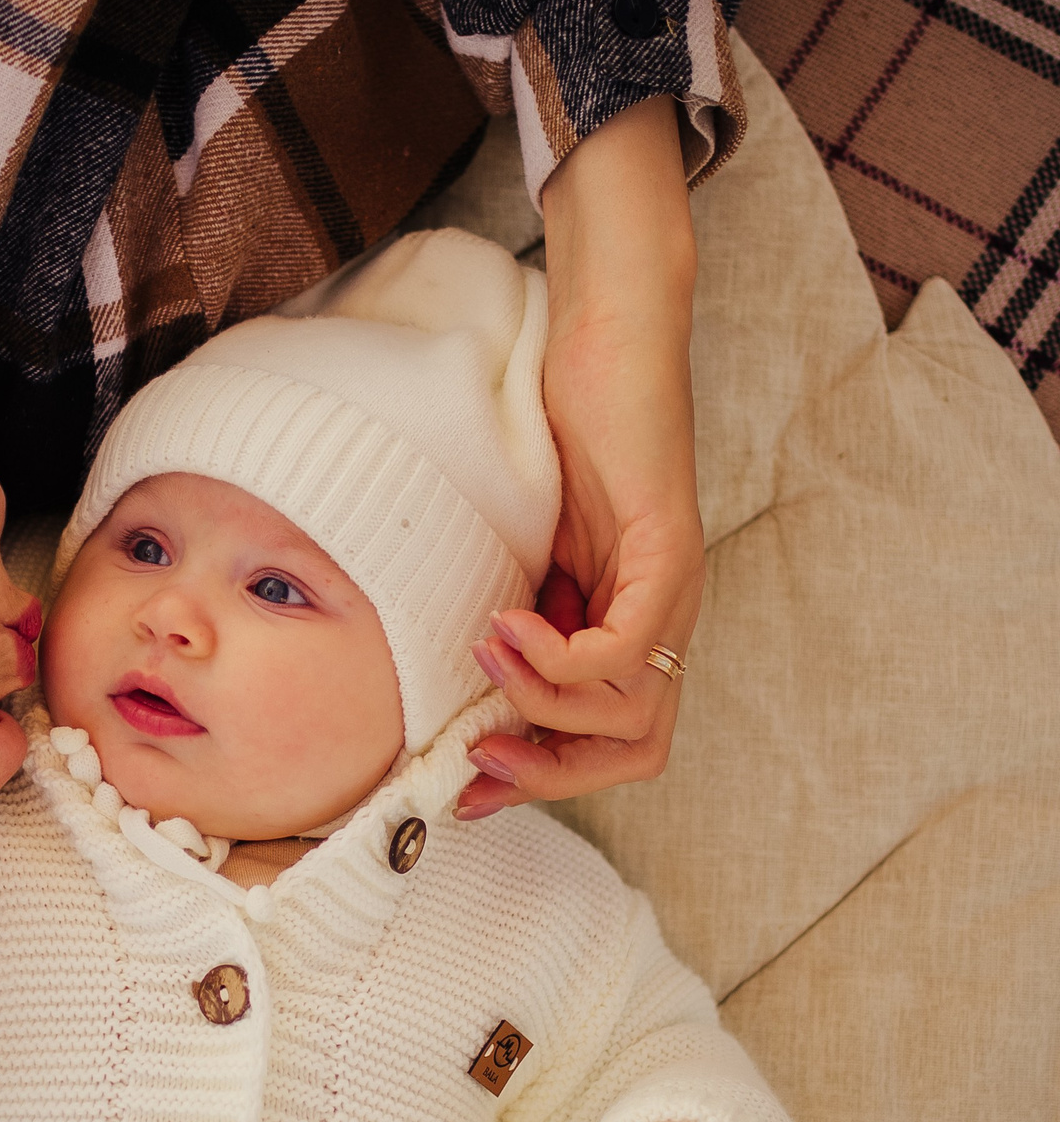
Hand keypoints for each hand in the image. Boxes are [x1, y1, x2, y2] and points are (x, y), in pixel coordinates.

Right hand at [460, 96, 702, 820]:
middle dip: (550, 771)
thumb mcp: (519, 546)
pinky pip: (623, 650)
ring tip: (482, 652)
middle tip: (475, 755)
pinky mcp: (668, 552)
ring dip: (542, 703)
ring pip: (631, 712)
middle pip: (636, 751)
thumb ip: (505, 611)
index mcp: (629, 627)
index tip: (468, 782)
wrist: (605, 339)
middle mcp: (665, 621)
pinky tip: (505, 623)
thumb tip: (447, 677)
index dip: (544, 779)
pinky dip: (559, 658)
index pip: (611, 745)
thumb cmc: (557, 429)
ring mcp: (674, 590)